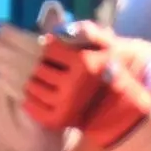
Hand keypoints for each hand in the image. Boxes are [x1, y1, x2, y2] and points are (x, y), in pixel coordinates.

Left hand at [21, 22, 150, 150]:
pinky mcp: (57, 120)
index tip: (59, 54)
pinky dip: (31, 101)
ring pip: (32, 87)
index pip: (50, 50)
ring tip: (47, 83)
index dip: (52, 50)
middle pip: (39, 68)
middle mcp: (74, 85)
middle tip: (52, 70)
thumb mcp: (108, 47)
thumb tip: (59, 30)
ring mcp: (65, 105)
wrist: (120, 110)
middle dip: (43, 67)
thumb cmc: (111, 73)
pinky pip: (30, 107)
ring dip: (35, 83)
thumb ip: (89, 32)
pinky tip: (42, 98)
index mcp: (85, 64)